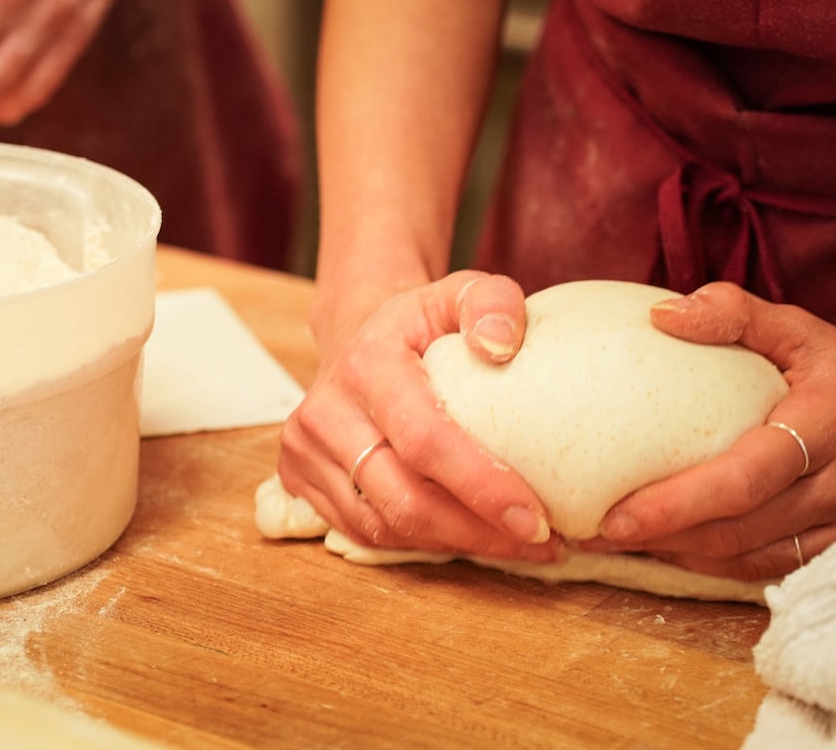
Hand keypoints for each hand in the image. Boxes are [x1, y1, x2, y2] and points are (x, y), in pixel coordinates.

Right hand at [277, 271, 560, 561]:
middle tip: (540, 541)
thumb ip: (491, 301)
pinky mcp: (296, 476)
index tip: (536, 518)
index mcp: (366, 366)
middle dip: (476, 532)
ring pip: (381, 525)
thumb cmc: (417, 324)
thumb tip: (504, 342)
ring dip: (453, 544)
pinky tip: (463, 535)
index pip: (424, 441)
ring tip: (513, 543)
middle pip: (402, 498)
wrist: (355, 333)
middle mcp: (324, 411)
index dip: (481, 487)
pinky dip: (418, 542)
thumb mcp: (458, 292)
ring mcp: (304, 449)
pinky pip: (362, 530)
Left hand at [581, 282, 835, 579]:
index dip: (678, 504)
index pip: (746, 477)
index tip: (615, 515)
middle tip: (592, 534)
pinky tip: (660, 548)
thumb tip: (661, 315)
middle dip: (660, 538)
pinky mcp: (831, 540)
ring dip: (676, 555)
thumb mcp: (796, 327)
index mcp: (826, 423)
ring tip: (611, 542)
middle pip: (739, 528)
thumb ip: (734, 314)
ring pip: (747, 555)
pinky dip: (708, 562)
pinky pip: (764, 565)